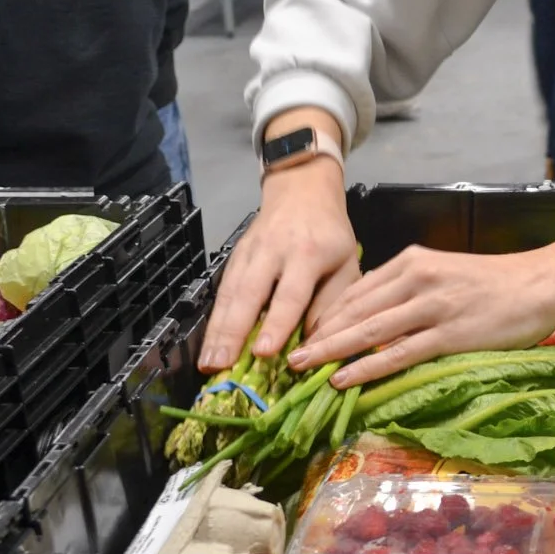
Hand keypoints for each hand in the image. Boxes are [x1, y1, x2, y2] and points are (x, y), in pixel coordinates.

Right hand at [197, 149, 357, 370]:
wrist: (303, 189)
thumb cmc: (331, 235)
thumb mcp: (347, 264)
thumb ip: (333, 303)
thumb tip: (315, 344)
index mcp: (308, 254)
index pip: (290, 294)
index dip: (277, 324)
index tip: (263, 352)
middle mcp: (274, 252)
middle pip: (249, 294)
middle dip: (233, 331)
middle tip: (220, 364)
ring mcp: (249, 252)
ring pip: (229, 293)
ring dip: (216, 330)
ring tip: (207, 362)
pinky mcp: (234, 254)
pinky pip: (223, 289)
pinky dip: (214, 318)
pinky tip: (208, 344)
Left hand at [294, 246, 554, 388]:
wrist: (540, 283)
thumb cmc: (493, 283)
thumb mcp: (442, 273)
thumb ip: (407, 290)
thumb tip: (371, 318)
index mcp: (410, 261)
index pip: (355, 290)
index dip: (323, 316)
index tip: (299, 336)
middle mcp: (416, 278)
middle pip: (354, 310)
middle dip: (317, 335)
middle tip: (285, 357)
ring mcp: (432, 305)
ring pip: (370, 331)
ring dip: (332, 352)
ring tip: (302, 369)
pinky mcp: (450, 332)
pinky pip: (398, 353)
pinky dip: (367, 367)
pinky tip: (343, 380)